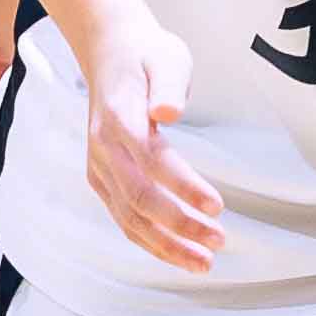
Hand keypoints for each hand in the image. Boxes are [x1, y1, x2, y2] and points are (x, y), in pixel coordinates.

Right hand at [84, 19, 221, 273]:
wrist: (108, 52)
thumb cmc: (145, 54)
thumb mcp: (166, 55)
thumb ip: (169, 83)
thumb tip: (167, 113)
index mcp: (119, 116)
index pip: (151, 159)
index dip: (183, 186)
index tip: (216, 205)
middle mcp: (103, 146)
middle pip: (138, 198)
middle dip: (178, 225)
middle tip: (217, 240)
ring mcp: (98, 166)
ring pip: (128, 218)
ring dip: (165, 245)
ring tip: (202, 262)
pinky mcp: (101, 179)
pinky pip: (123, 218)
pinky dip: (150, 242)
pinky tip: (178, 254)